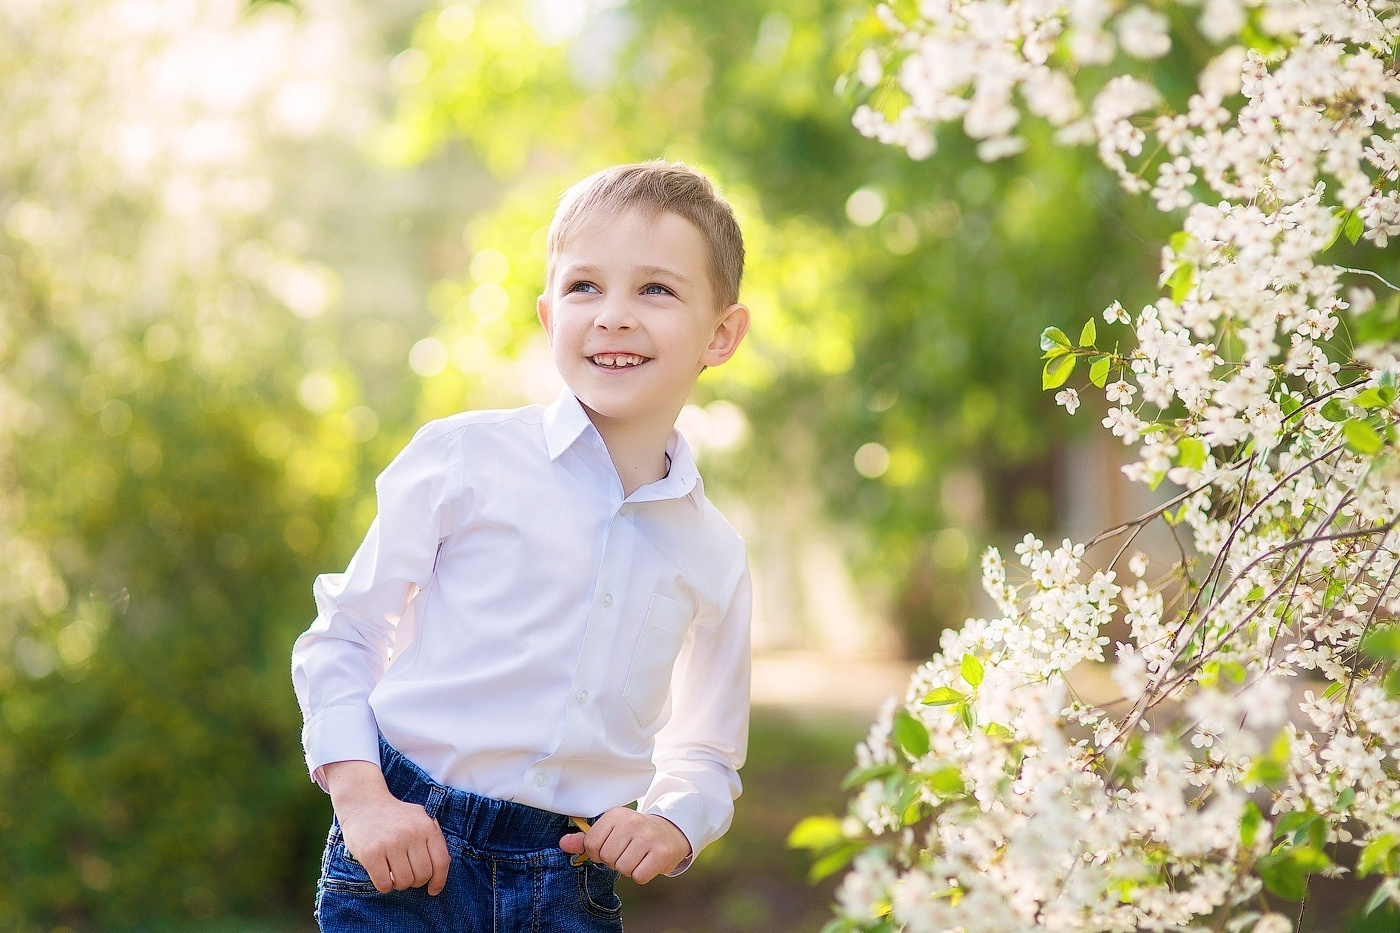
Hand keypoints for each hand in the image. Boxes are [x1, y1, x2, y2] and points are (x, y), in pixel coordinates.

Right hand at [323, 760, 450, 895]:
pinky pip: (384, 884)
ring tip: (393, 873)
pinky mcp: (370, 853)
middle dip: (416, 882)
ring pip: (404, 882)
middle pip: (423, 875)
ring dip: (399, 884)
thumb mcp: (419, 817)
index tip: (433, 890)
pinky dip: (385, 886)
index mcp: (426, 826)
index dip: (439, 880)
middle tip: (407, 875)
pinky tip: (382, 875)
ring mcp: (390, 843)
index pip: (441, 861)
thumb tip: (444, 864)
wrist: (362, 803)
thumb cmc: (394, 815)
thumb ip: (433, 836)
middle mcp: (411, 833)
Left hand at [558, 809, 691, 884]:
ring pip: (623, 868)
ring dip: (628, 868)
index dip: (597, 853)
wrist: (669, 832)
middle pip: (608, 857)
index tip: (610, 847)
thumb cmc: (634, 834)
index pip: (591, 844)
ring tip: (637, 857)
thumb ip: (586, 839)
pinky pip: (639, 876)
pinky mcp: (661, 852)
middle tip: (626, 852)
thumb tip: (563, 843)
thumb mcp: (610, 831)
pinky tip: (647, 862)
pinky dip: (641, 875)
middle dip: (614, 861)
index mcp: (615, 815)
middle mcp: (632, 822)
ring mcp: (648, 836)